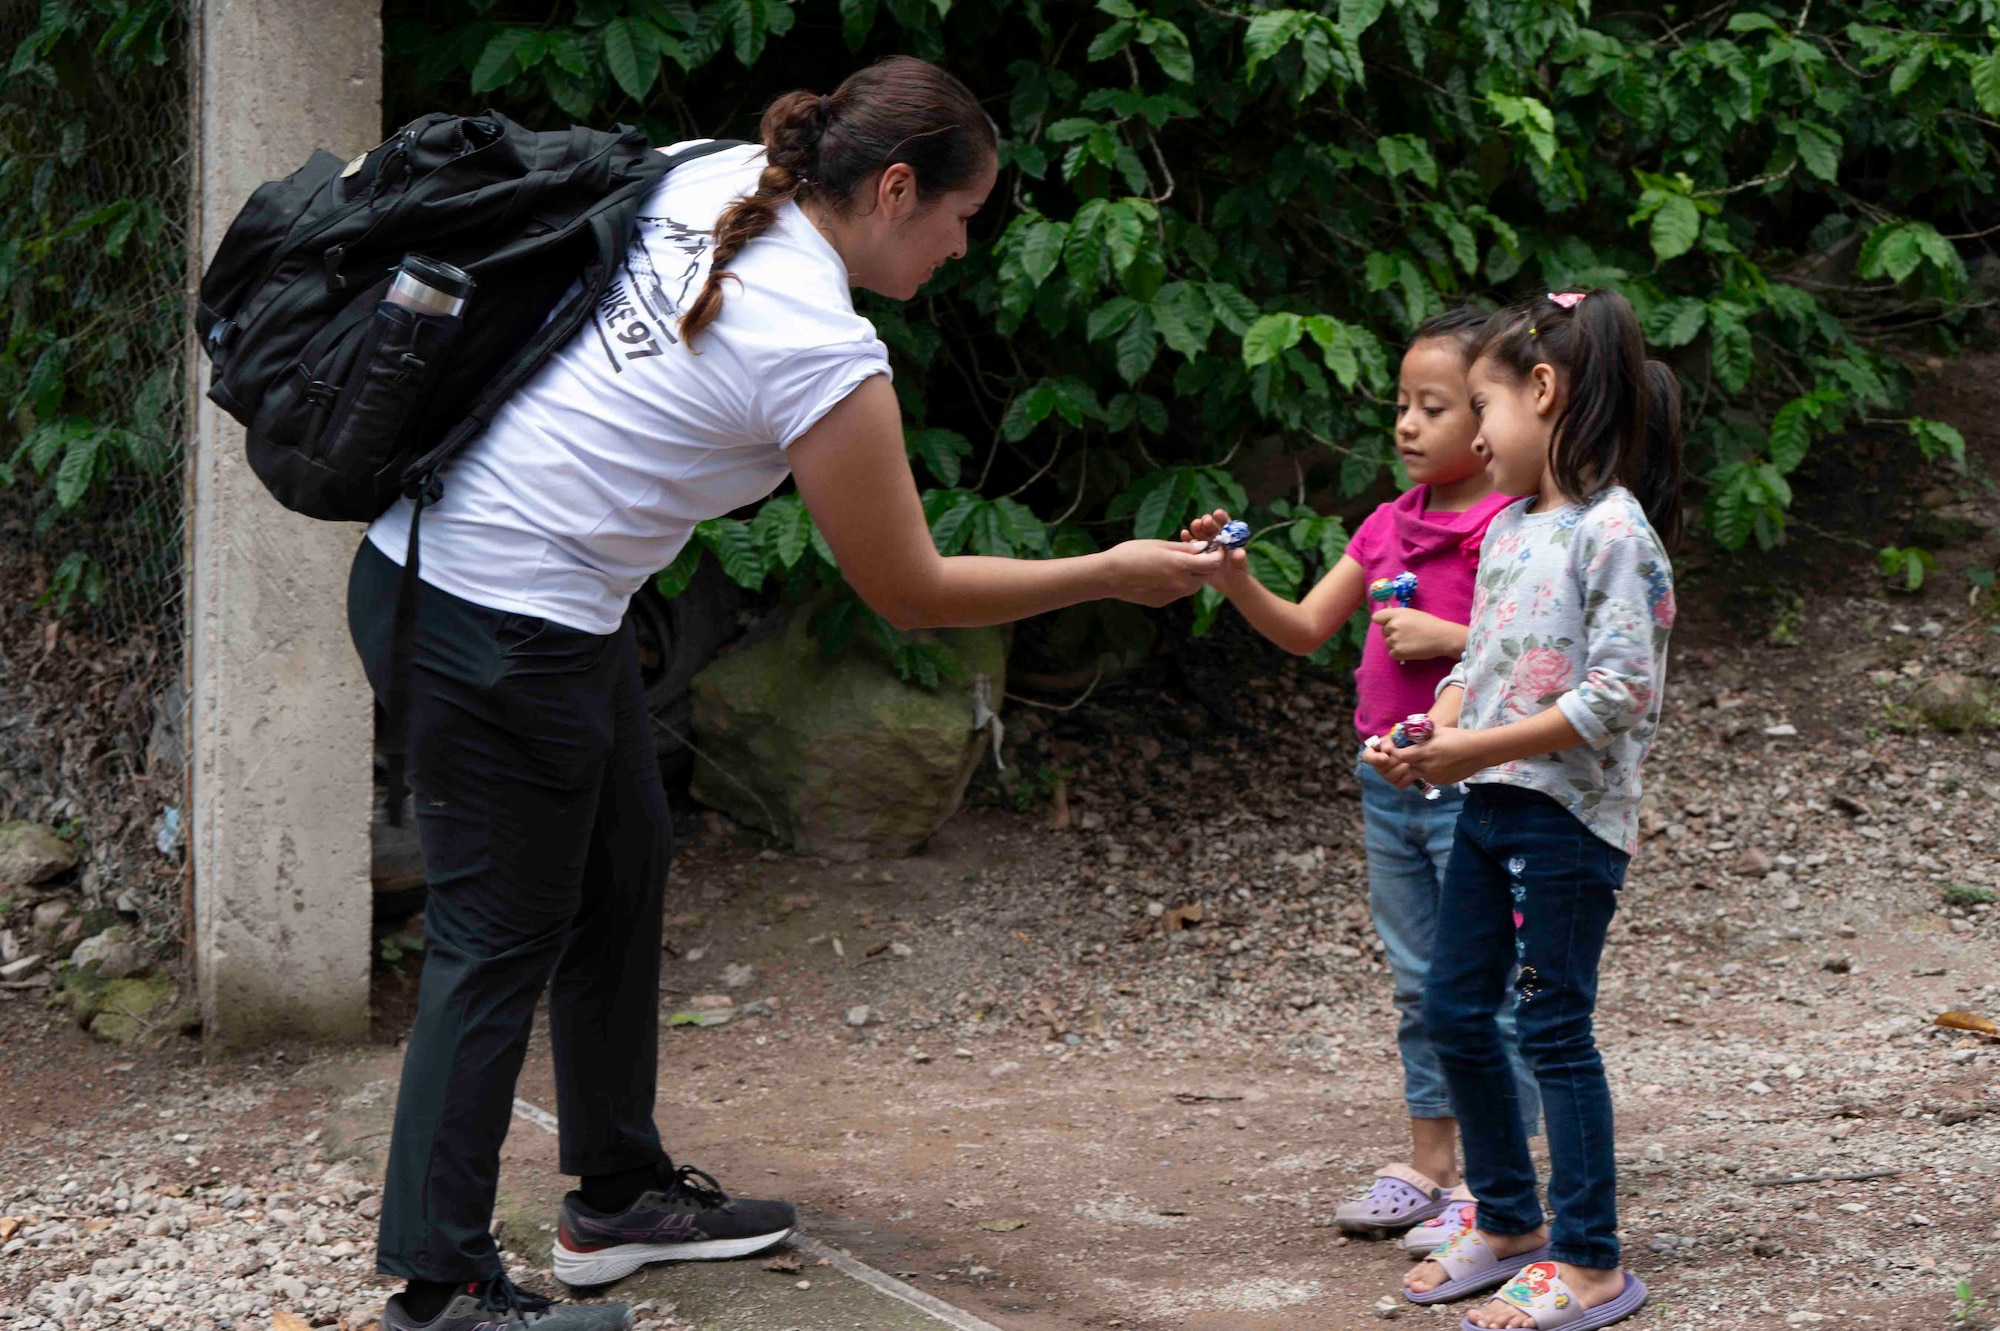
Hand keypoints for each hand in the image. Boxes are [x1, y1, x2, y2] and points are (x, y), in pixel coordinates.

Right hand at [1102, 538, 1225, 605]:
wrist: (1109, 576)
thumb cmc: (1132, 554)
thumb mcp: (1160, 545)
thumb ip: (1184, 548)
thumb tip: (1203, 548)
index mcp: (1181, 565)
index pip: (1213, 562)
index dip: (1218, 553)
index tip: (1215, 545)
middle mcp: (1181, 583)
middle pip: (1206, 575)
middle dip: (1207, 564)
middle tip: (1199, 552)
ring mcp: (1172, 595)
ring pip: (1194, 586)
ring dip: (1194, 574)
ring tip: (1181, 561)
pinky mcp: (1163, 602)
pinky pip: (1179, 592)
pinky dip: (1179, 582)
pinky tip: (1164, 573)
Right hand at [1180, 509, 1250, 590]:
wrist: (1229, 586)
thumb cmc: (1238, 576)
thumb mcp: (1240, 570)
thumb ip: (1240, 562)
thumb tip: (1240, 553)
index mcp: (1230, 540)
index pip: (1227, 526)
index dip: (1222, 518)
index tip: (1217, 513)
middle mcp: (1218, 540)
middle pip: (1212, 528)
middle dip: (1207, 522)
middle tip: (1204, 521)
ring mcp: (1208, 546)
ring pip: (1201, 534)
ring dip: (1197, 528)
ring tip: (1194, 525)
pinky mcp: (1199, 553)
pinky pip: (1192, 545)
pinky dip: (1188, 539)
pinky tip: (1184, 534)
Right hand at [1360, 735, 1420, 789]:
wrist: (1425, 748)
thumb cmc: (1412, 738)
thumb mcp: (1403, 734)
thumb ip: (1392, 741)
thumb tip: (1385, 749)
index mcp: (1378, 749)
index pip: (1367, 756)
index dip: (1374, 758)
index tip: (1386, 757)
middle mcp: (1380, 763)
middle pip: (1378, 768)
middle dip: (1393, 763)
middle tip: (1406, 758)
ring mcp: (1388, 773)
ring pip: (1389, 777)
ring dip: (1402, 769)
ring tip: (1413, 762)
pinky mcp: (1398, 782)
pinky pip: (1399, 784)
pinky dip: (1408, 778)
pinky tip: (1416, 771)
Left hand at [1371, 608, 1463, 662]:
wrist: (1442, 637)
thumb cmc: (1430, 624)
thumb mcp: (1412, 614)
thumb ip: (1398, 616)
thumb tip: (1387, 621)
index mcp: (1397, 614)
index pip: (1377, 617)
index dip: (1382, 622)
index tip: (1389, 624)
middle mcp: (1393, 626)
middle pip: (1383, 632)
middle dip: (1392, 634)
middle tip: (1407, 635)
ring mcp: (1395, 639)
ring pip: (1388, 643)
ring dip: (1396, 644)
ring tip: (1411, 642)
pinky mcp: (1398, 652)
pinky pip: (1392, 654)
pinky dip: (1399, 653)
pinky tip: (1410, 649)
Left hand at [1389, 725, 1492, 785]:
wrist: (1479, 751)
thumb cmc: (1459, 737)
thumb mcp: (1437, 731)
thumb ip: (1420, 734)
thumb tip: (1406, 733)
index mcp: (1425, 752)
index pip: (1400, 756)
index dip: (1395, 753)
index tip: (1395, 748)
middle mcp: (1428, 767)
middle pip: (1406, 768)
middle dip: (1404, 762)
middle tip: (1407, 754)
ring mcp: (1435, 777)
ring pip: (1416, 775)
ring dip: (1415, 768)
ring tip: (1422, 758)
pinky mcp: (1442, 782)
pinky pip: (1427, 778)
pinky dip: (1426, 772)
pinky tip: (1435, 763)